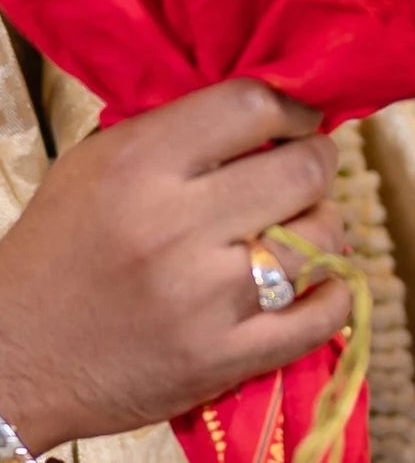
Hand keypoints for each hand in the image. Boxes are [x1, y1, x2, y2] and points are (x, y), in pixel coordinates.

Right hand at [0, 82, 351, 451]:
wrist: (15, 356)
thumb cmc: (57, 254)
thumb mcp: (91, 169)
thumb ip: (170, 137)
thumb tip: (264, 117)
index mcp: (137, 164)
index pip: (251, 106)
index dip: (293, 109)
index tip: (299, 123)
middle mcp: (175, 224)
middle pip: (303, 170)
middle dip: (318, 167)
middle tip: (307, 176)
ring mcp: (206, 296)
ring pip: (321, 239)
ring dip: (324, 230)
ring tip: (302, 233)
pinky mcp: (225, 356)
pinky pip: (322, 316)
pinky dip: (334, 296)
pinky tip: (319, 286)